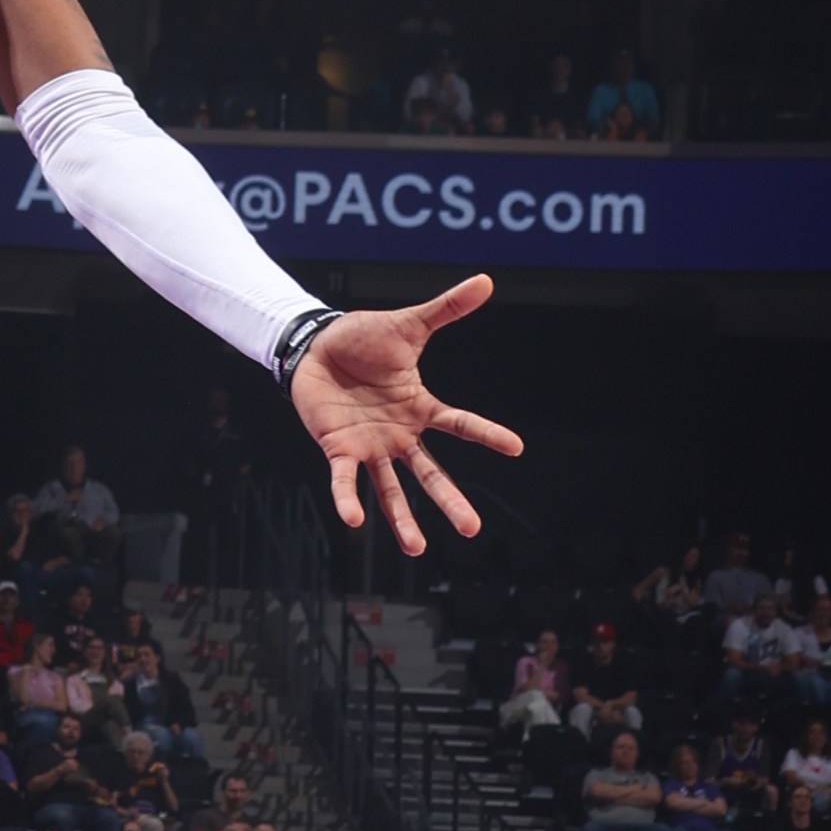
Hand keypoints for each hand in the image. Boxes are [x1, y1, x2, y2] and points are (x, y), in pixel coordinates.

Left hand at [288, 280, 523, 554]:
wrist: (314, 346)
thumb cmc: (362, 338)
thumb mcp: (407, 325)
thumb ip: (445, 309)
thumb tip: (485, 281)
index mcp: (419, 407)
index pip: (459, 423)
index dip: (486, 433)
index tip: (516, 447)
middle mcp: (398, 434)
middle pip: (430, 473)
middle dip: (450, 500)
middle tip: (473, 529)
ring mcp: (369, 445)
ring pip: (390, 489)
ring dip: (403, 519)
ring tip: (418, 549)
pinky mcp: (338, 448)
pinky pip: (345, 479)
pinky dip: (348, 499)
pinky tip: (355, 521)